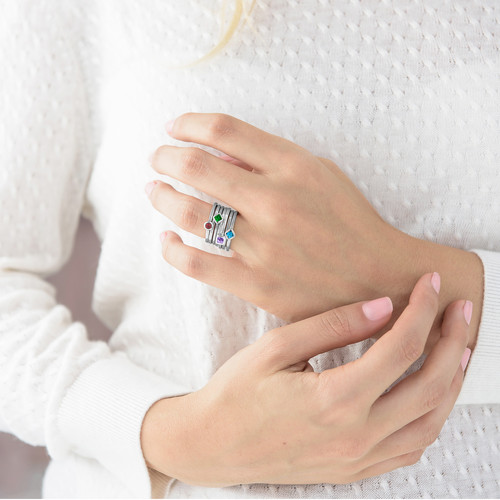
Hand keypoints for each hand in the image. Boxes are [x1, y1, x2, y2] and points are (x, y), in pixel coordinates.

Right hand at [141, 273, 470, 485]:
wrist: (212, 444)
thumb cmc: (236, 393)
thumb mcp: (277, 347)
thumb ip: (333, 326)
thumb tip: (382, 307)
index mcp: (335, 399)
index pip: (400, 349)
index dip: (423, 311)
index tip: (432, 285)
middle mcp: (355, 435)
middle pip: (429, 386)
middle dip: (453, 342)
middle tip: (461, 311)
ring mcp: (357, 458)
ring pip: (430, 422)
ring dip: (450, 382)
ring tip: (457, 349)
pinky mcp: (353, 470)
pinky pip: (410, 448)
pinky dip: (430, 417)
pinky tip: (429, 395)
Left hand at [147, 113, 482, 349]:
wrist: (380, 279)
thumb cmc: (351, 221)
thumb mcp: (321, 173)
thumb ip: (271, 159)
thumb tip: (219, 150)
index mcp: (294, 167)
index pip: (223, 129)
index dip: (189, 124)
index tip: (175, 127)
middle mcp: (275, 202)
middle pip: (196, 166)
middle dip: (165, 157)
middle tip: (157, 158)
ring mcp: (264, 245)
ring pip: (190, 213)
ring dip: (162, 196)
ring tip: (155, 190)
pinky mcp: (256, 284)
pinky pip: (196, 264)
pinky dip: (172, 249)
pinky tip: (167, 240)